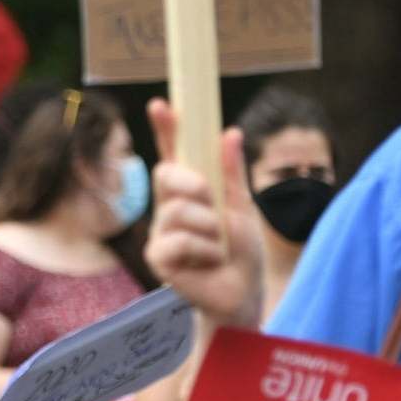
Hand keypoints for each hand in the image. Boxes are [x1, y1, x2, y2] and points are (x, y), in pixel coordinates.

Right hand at [145, 99, 264, 329]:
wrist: (242, 295)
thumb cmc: (241, 254)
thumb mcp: (242, 208)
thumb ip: (232, 173)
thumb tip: (231, 132)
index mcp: (189, 192)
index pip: (173, 154)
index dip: (166, 129)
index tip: (162, 104)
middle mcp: (169, 208)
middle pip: (167, 175)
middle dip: (194, 186)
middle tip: (213, 207)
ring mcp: (160, 232)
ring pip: (178, 211)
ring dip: (210, 229)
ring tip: (218, 248)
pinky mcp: (158, 257)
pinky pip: (178, 240)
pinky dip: (204, 251)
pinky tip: (208, 264)